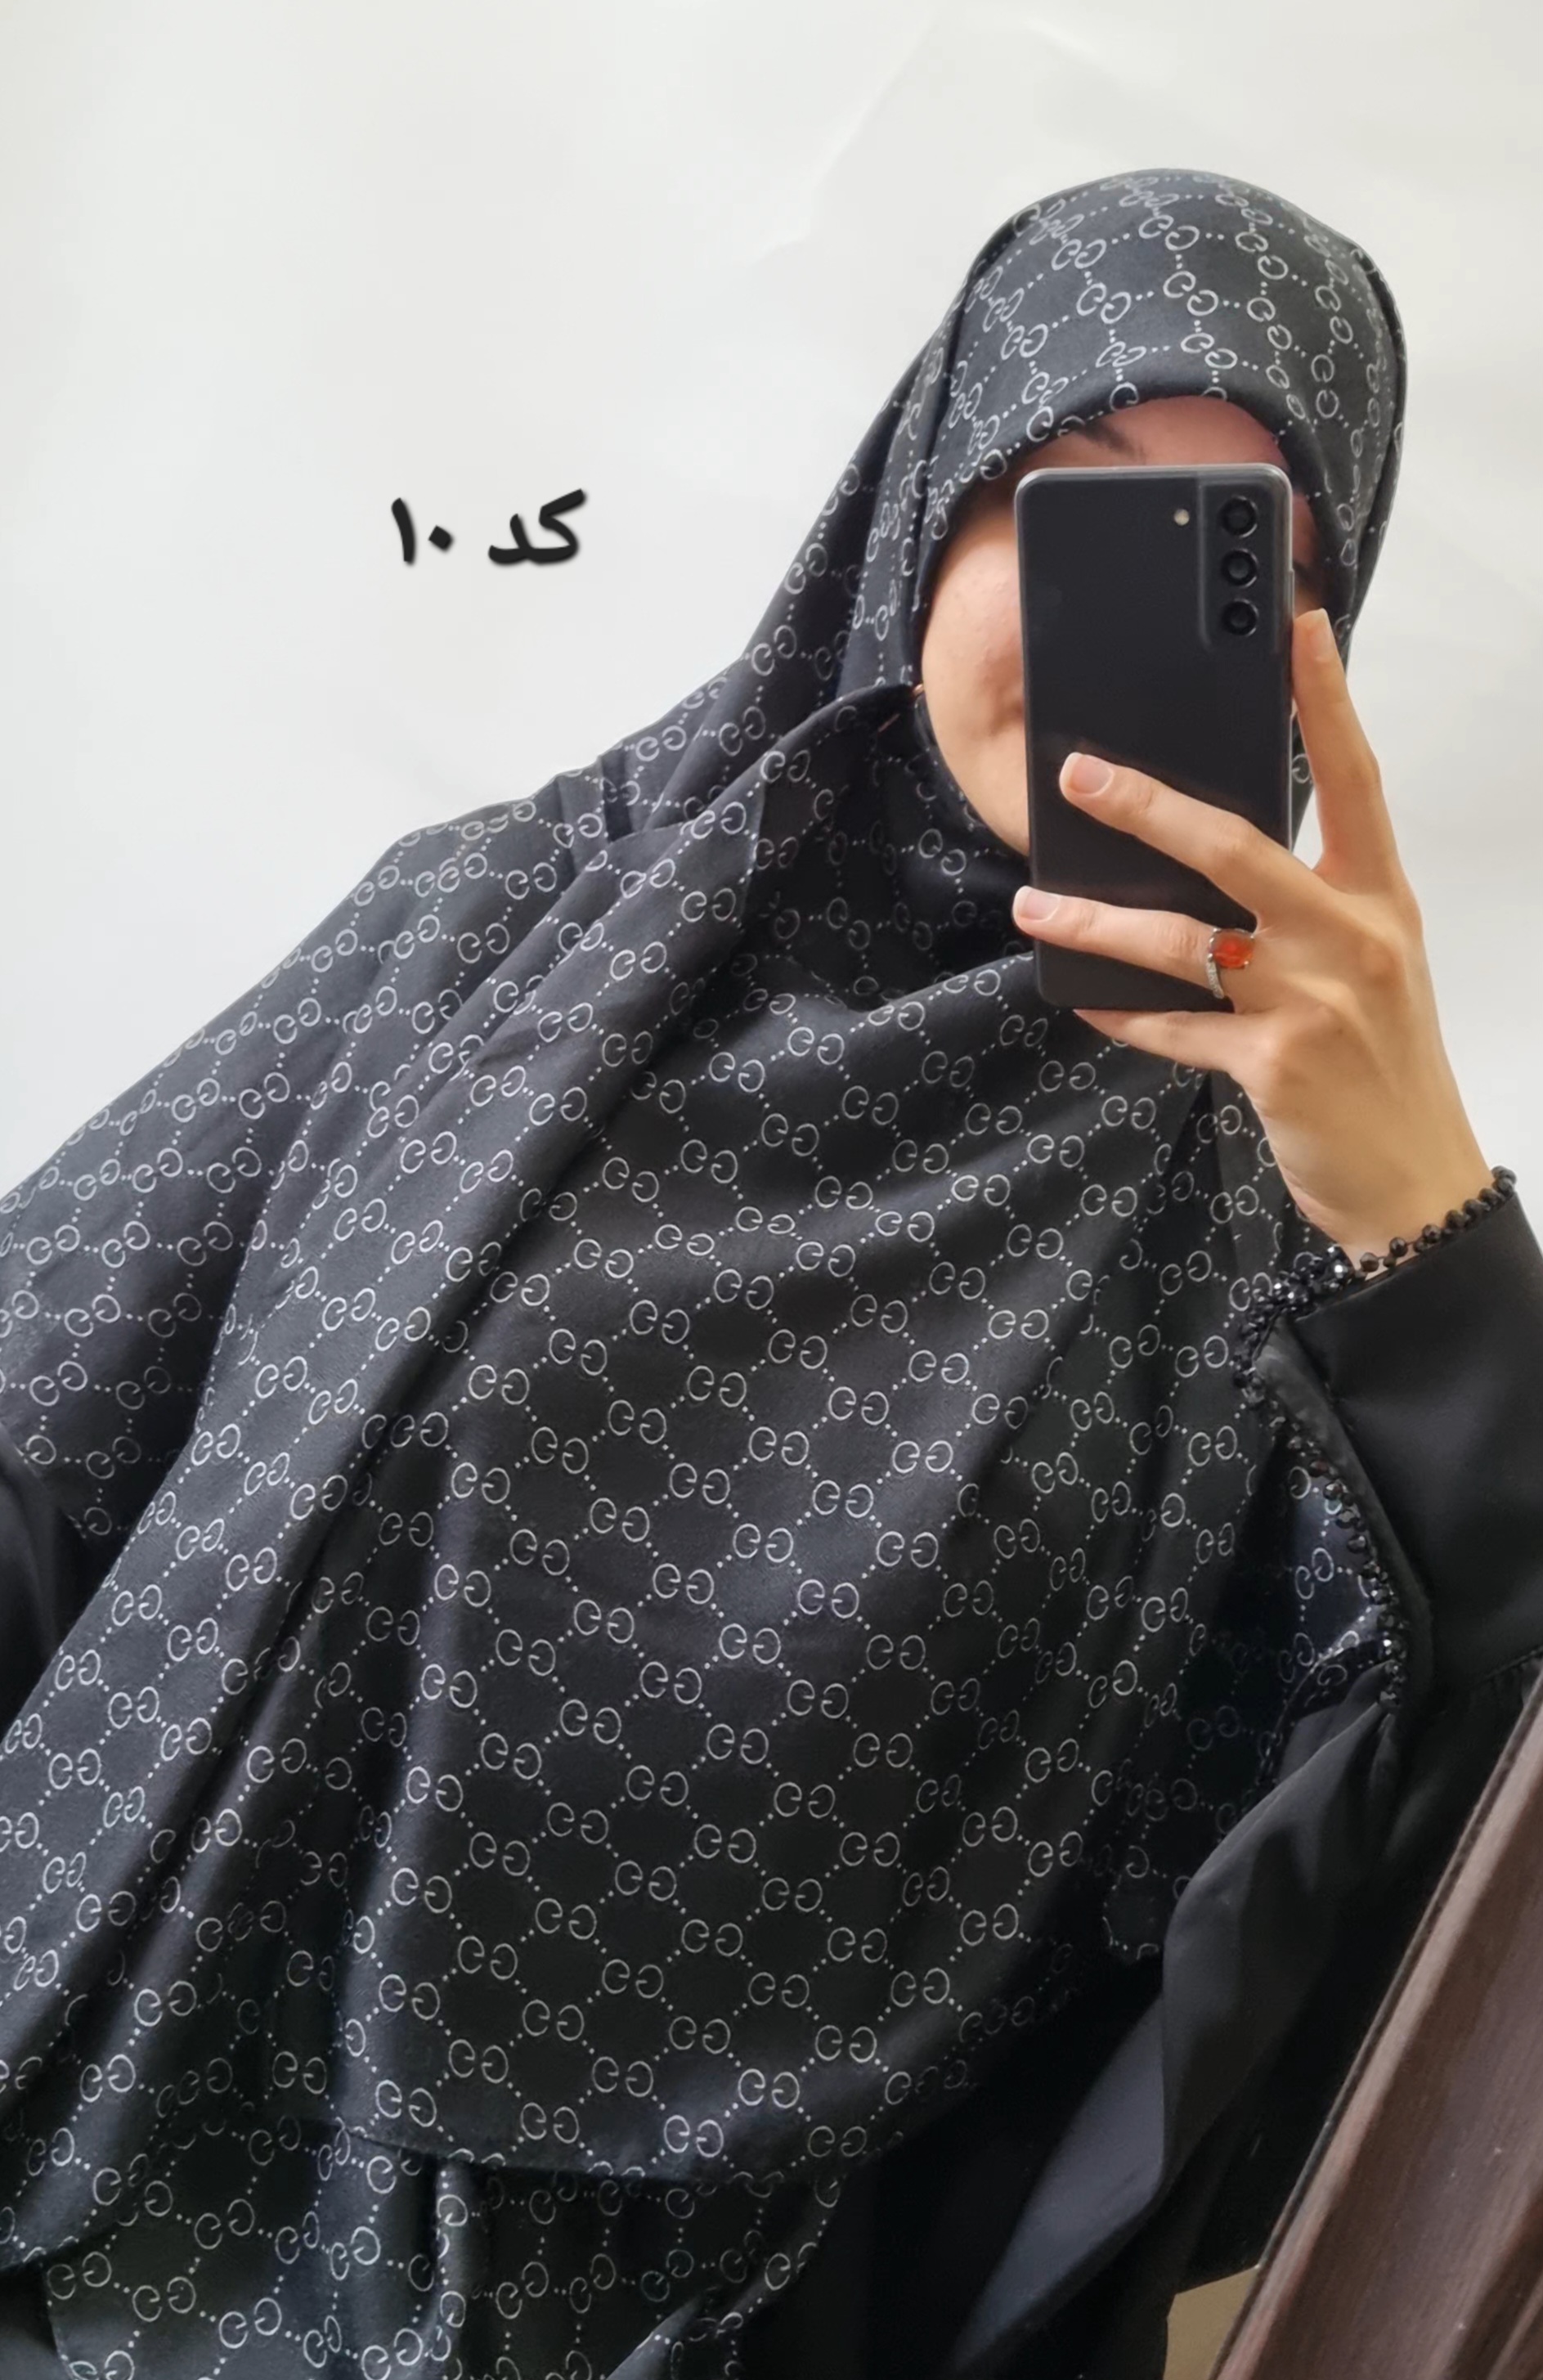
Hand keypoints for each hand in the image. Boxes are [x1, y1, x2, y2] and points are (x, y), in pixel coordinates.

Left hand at [1009, 607, 1492, 1262]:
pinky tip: (1083, 1001)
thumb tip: (1212, 859)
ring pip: (1183, 941)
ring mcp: (1313, 1003)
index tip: (1295, 629)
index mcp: (1379, 901)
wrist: (1414, 1179)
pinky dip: (1124, 1015)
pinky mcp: (1275, 1065)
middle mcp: (1350, 939)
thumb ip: (1311, 910)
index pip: (1356, 780)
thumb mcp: (1372, 966)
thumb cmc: (1385, 1065)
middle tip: (1079, 775)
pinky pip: (1176, 1028)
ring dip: (1097, 926)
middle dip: (1148, 808)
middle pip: (1237, 848)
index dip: (1325, 702)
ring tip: (1035, 911)